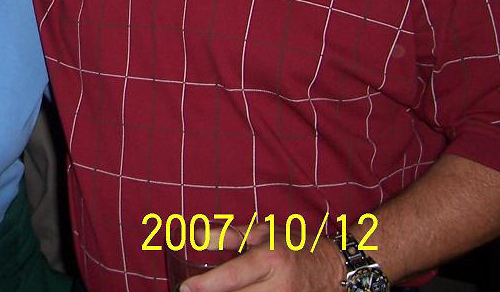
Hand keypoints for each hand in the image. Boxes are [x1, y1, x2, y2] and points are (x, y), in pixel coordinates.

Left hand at [179, 222, 345, 291]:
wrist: (333, 268)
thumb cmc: (295, 245)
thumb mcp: (261, 233)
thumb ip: (227, 236)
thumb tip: (195, 236)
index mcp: (270, 259)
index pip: (233, 277)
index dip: (206, 285)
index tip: (185, 288)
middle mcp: (278, 286)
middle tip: (192, 291)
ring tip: (208, 291)